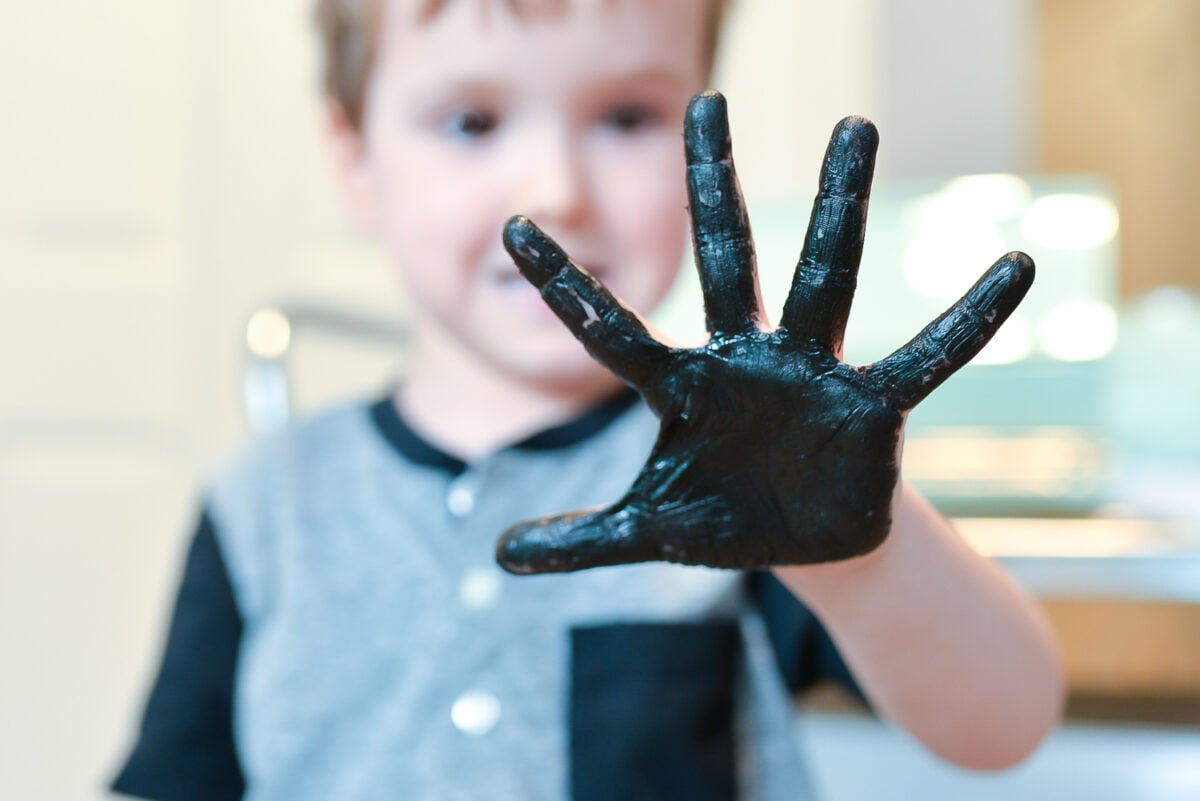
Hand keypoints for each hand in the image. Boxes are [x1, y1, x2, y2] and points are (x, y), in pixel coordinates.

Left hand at [496, 91, 1032, 573]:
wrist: (804, 541)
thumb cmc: (720, 519)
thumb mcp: (647, 532)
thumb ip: (579, 540)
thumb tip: (498, 554)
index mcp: (683, 389)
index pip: (613, 333)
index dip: (565, 286)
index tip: (512, 227)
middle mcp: (746, 361)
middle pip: (726, 260)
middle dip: (711, 184)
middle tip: (706, 98)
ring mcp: (813, 374)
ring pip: (828, 278)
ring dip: (841, 206)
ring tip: (855, 125)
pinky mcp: (873, 406)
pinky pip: (928, 358)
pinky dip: (968, 321)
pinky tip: (1014, 266)